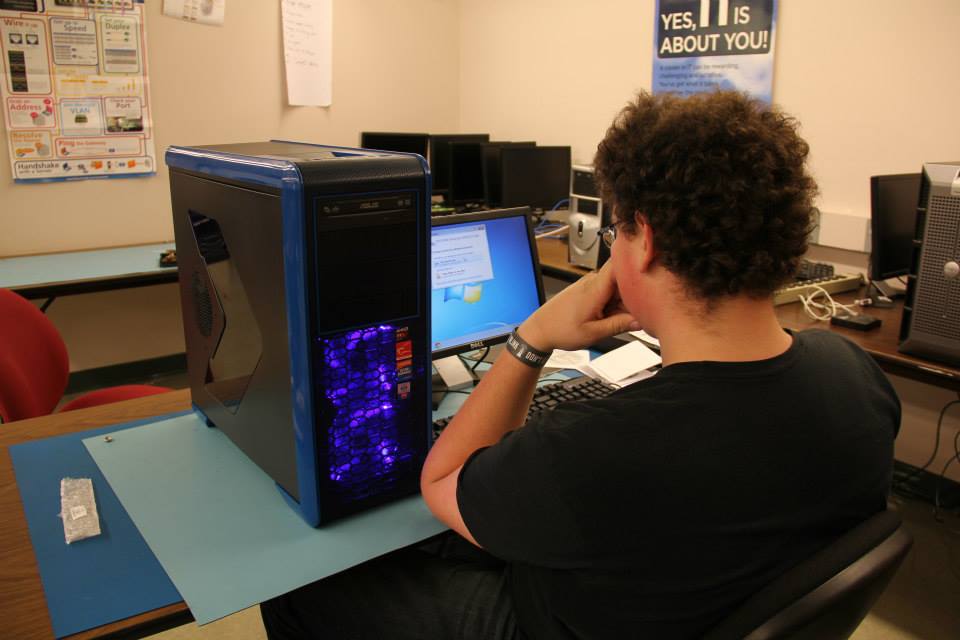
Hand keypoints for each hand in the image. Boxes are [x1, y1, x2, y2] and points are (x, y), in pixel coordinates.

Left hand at [519, 261, 638, 351]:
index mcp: (595, 289)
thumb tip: (641, 320)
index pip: (619, 264)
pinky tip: (611, 317)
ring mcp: (590, 285)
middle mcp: (592, 282)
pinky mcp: (589, 290)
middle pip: (623, 279)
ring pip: (617, 287)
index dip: (636, 266)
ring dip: (623, 301)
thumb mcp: (593, 333)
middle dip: (633, 294)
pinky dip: (614, 304)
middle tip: (637, 313)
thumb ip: (619, 326)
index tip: (650, 274)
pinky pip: (609, 292)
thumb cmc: (560, 330)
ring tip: (620, 319)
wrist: (540, 330)